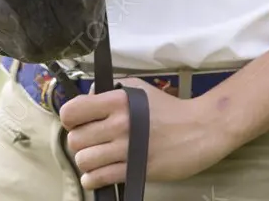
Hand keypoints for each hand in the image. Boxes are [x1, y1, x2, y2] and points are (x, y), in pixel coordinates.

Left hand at [59, 78, 231, 189]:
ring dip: (86, 161)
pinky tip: (97, 174)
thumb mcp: (136, 88)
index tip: (77, 121)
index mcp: (116, 101)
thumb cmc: (167, 108)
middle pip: (75, 139)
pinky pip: (100, 178)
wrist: (198, 130)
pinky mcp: (135, 169)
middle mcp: (119, 124)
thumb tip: (86, 99)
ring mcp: (127, 149)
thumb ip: (109, 91)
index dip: (70, 118)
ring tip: (96, 157)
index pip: (72, 112)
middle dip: (78, 141)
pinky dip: (93, 179)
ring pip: (84, 161)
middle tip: (90, 140)